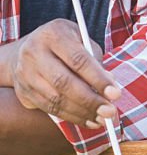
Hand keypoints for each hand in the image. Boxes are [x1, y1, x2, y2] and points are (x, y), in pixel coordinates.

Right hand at [3, 20, 119, 125]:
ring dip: (82, 112)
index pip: (78, 60)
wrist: (27, 48)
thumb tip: (109, 86)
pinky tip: (88, 120)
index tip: (115, 94)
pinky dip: (71, 117)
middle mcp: (34, 53)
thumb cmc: (65, 42)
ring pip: (55, 99)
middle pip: (63, 82)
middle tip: (110, 112)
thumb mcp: (82, 39)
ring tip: (102, 119)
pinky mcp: (23, 91)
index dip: (98, 79)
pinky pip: (48, 108)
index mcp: (53, 34)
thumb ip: (95, 59)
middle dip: (90, 100)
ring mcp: (25, 74)